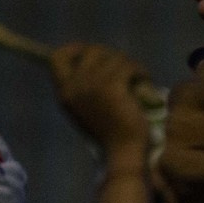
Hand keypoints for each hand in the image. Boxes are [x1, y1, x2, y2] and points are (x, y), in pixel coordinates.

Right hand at [51, 43, 157, 162]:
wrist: (123, 153)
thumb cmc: (110, 135)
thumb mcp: (88, 110)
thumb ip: (85, 88)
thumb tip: (98, 60)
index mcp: (65, 93)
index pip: (57, 57)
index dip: (75, 49)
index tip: (94, 54)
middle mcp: (74, 86)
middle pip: (91, 51)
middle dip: (111, 55)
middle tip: (125, 68)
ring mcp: (93, 85)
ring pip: (114, 57)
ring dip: (130, 65)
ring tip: (138, 79)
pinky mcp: (113, 86)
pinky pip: (128, 66)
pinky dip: (140, 71)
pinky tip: (146, 81)